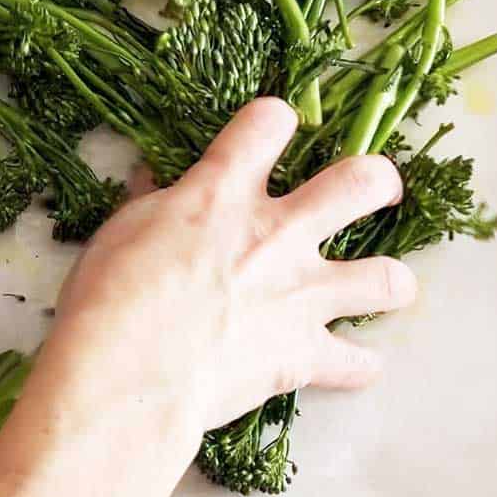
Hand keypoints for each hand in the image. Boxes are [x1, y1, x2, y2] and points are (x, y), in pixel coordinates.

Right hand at [0, 98, 416, 496]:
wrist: (129, 375)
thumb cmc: (110, 297)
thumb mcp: (120, 231)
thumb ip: (152, 201)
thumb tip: (156, 180)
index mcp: (223, 192)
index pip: (267, 123)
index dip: (271, 121)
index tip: (269, 132)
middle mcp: (277, 233)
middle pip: (360, 184)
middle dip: (375, 182)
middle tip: (371, 189)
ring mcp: (301, 295)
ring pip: (387, 279)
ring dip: (386, 281)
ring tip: (378, 285)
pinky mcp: (305, 354)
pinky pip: (358, 363)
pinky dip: (354, 364)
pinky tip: (347, 363)